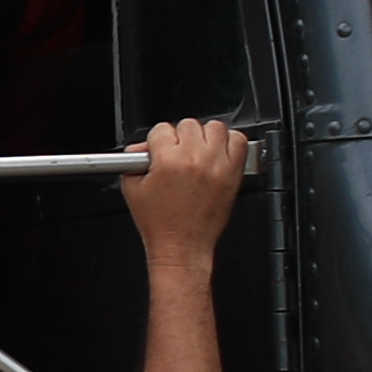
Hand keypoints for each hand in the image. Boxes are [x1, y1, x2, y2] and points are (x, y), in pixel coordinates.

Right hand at [123, 119, 251, 258]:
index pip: (162, 129)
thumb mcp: (133, 189)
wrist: (182, 246)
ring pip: (215, 127)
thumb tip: (142, 146)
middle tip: (178, 156)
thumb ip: (133, 160)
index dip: (158, 141)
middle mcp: (194, 159)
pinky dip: (230, 143)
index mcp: (167, 160)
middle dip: (181, 138)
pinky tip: (218, 155)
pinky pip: (239, 141)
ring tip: (199, 153)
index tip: (159, 152)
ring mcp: (217, 165)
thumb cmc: (159, 223)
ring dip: (206, 137)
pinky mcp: (233, 173)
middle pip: (189, 124)